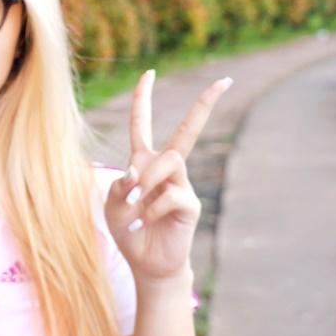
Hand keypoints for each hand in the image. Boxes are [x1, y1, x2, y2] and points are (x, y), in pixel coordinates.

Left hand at [103, 69, 232, 284]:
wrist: (147, 263)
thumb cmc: (129, 230)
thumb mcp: (111, 206)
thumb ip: (118, 186)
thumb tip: (136, 174)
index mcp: (143, 162)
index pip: (141, 125)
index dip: (143, 99)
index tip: (149, 73)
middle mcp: (166, 169)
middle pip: (187, 131)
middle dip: (205, 105)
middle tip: (224, 81)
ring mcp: (182, 184)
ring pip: (169, 160)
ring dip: (147, 180)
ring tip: (135, 204)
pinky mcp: (190, 204)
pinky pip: (170, 195)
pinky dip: (151, 208)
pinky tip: (145, 221)